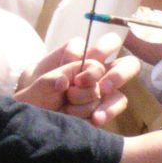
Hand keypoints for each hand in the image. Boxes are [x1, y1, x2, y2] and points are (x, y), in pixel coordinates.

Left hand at [15, 33, 139, 125]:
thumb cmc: (38, 97)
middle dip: (108, 56)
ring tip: (96, 106)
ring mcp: (103, 79)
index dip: (73, 59)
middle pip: (113, 42)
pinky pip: (119, 100)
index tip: (62, 79)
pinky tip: (95, 119)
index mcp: (72, 52)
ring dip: (113, 82)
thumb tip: (63, 81)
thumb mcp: (35, 88)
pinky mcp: (108, 101)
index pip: (79, 44)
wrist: (41, 118)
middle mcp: (91, 61)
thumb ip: (46, 81)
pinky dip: (109, 110)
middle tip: (102, 85)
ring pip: (126, 67)